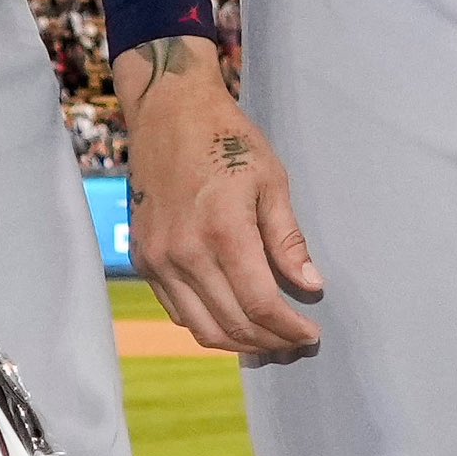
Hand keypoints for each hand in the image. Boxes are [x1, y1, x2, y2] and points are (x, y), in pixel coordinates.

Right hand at [117, 39, 322, 359]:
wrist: (168, 112)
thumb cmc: (227, 139)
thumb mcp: (271, 180)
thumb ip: (288, 238)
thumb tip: (311, 285)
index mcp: (223, 231)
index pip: (260, 304)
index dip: (290, 329)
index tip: (312, 334)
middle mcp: (185, 253)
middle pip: (232, 324)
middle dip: (270, 343)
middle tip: (296, 343)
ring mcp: (158, 259)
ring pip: (201, 328)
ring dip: (239, 343)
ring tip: (269, 341)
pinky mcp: (144, 259)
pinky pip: (177, 310)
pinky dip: (208, 324)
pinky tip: (233, 319)